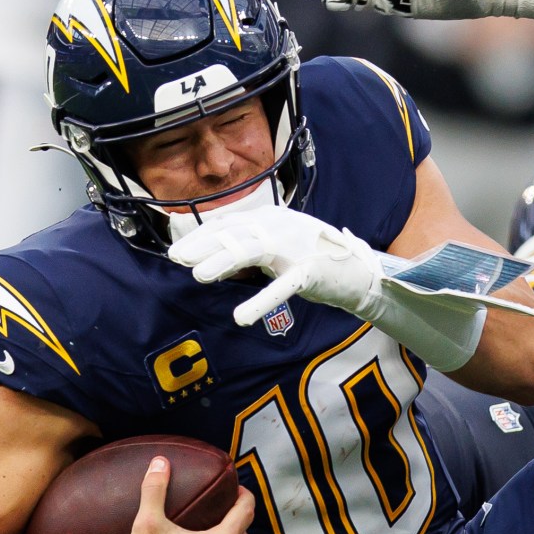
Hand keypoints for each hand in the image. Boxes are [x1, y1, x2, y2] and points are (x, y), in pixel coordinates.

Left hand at [170, 203, 378, 326]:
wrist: (357, 271)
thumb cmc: (313, 259)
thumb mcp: (277, 247)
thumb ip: (249, 248)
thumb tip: (214, 260)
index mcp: (270, 217)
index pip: (228, 223)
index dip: (201, 236)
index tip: (177, 251)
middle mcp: (280, 225)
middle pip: (234, 232)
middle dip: (203, 245)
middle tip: (176, 258)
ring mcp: (295, 246)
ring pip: (251, 250)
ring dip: (223, 261)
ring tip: (199, 274)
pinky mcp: (309, 271)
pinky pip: (281, 287)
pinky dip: (260, 302)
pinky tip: (241, 316)